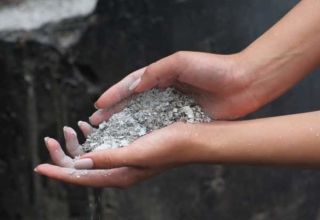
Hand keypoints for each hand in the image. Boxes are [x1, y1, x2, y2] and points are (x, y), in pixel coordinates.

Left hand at [35, 122, 204, 187]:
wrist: (191, 138)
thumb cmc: (168, 147)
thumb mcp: (136, 153)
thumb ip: (108, 159)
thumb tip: (80, 164)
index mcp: (119, 175)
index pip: (81, 177)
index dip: (59, 172)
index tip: (39, 166)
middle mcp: (118, 169)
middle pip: (82, 167)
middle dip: (63, 155)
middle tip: (51, 137)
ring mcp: (123, 158)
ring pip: (91, 155)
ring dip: (76, 144)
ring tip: (69, 128)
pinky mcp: (128, 146)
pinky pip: (103, 145)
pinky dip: (91, 137)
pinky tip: (88, 127)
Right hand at [89, 51, 260, 124]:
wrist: (245, 83)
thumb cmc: (214, 68)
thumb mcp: (181, 62)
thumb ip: (155, 72)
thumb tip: (133, 86)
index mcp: (161, 75)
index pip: (131, 85)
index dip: (114, 95)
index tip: (98, 106)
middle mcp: (164, 92)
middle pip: (133, 104)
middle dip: (114, 113)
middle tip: (96, 124)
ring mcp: (173, 107)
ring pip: (144, 118)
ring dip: (127, 126)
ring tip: (110, 134)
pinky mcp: (184, 120)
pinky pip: (161, 128)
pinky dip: (147, 135)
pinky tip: (136, 142)